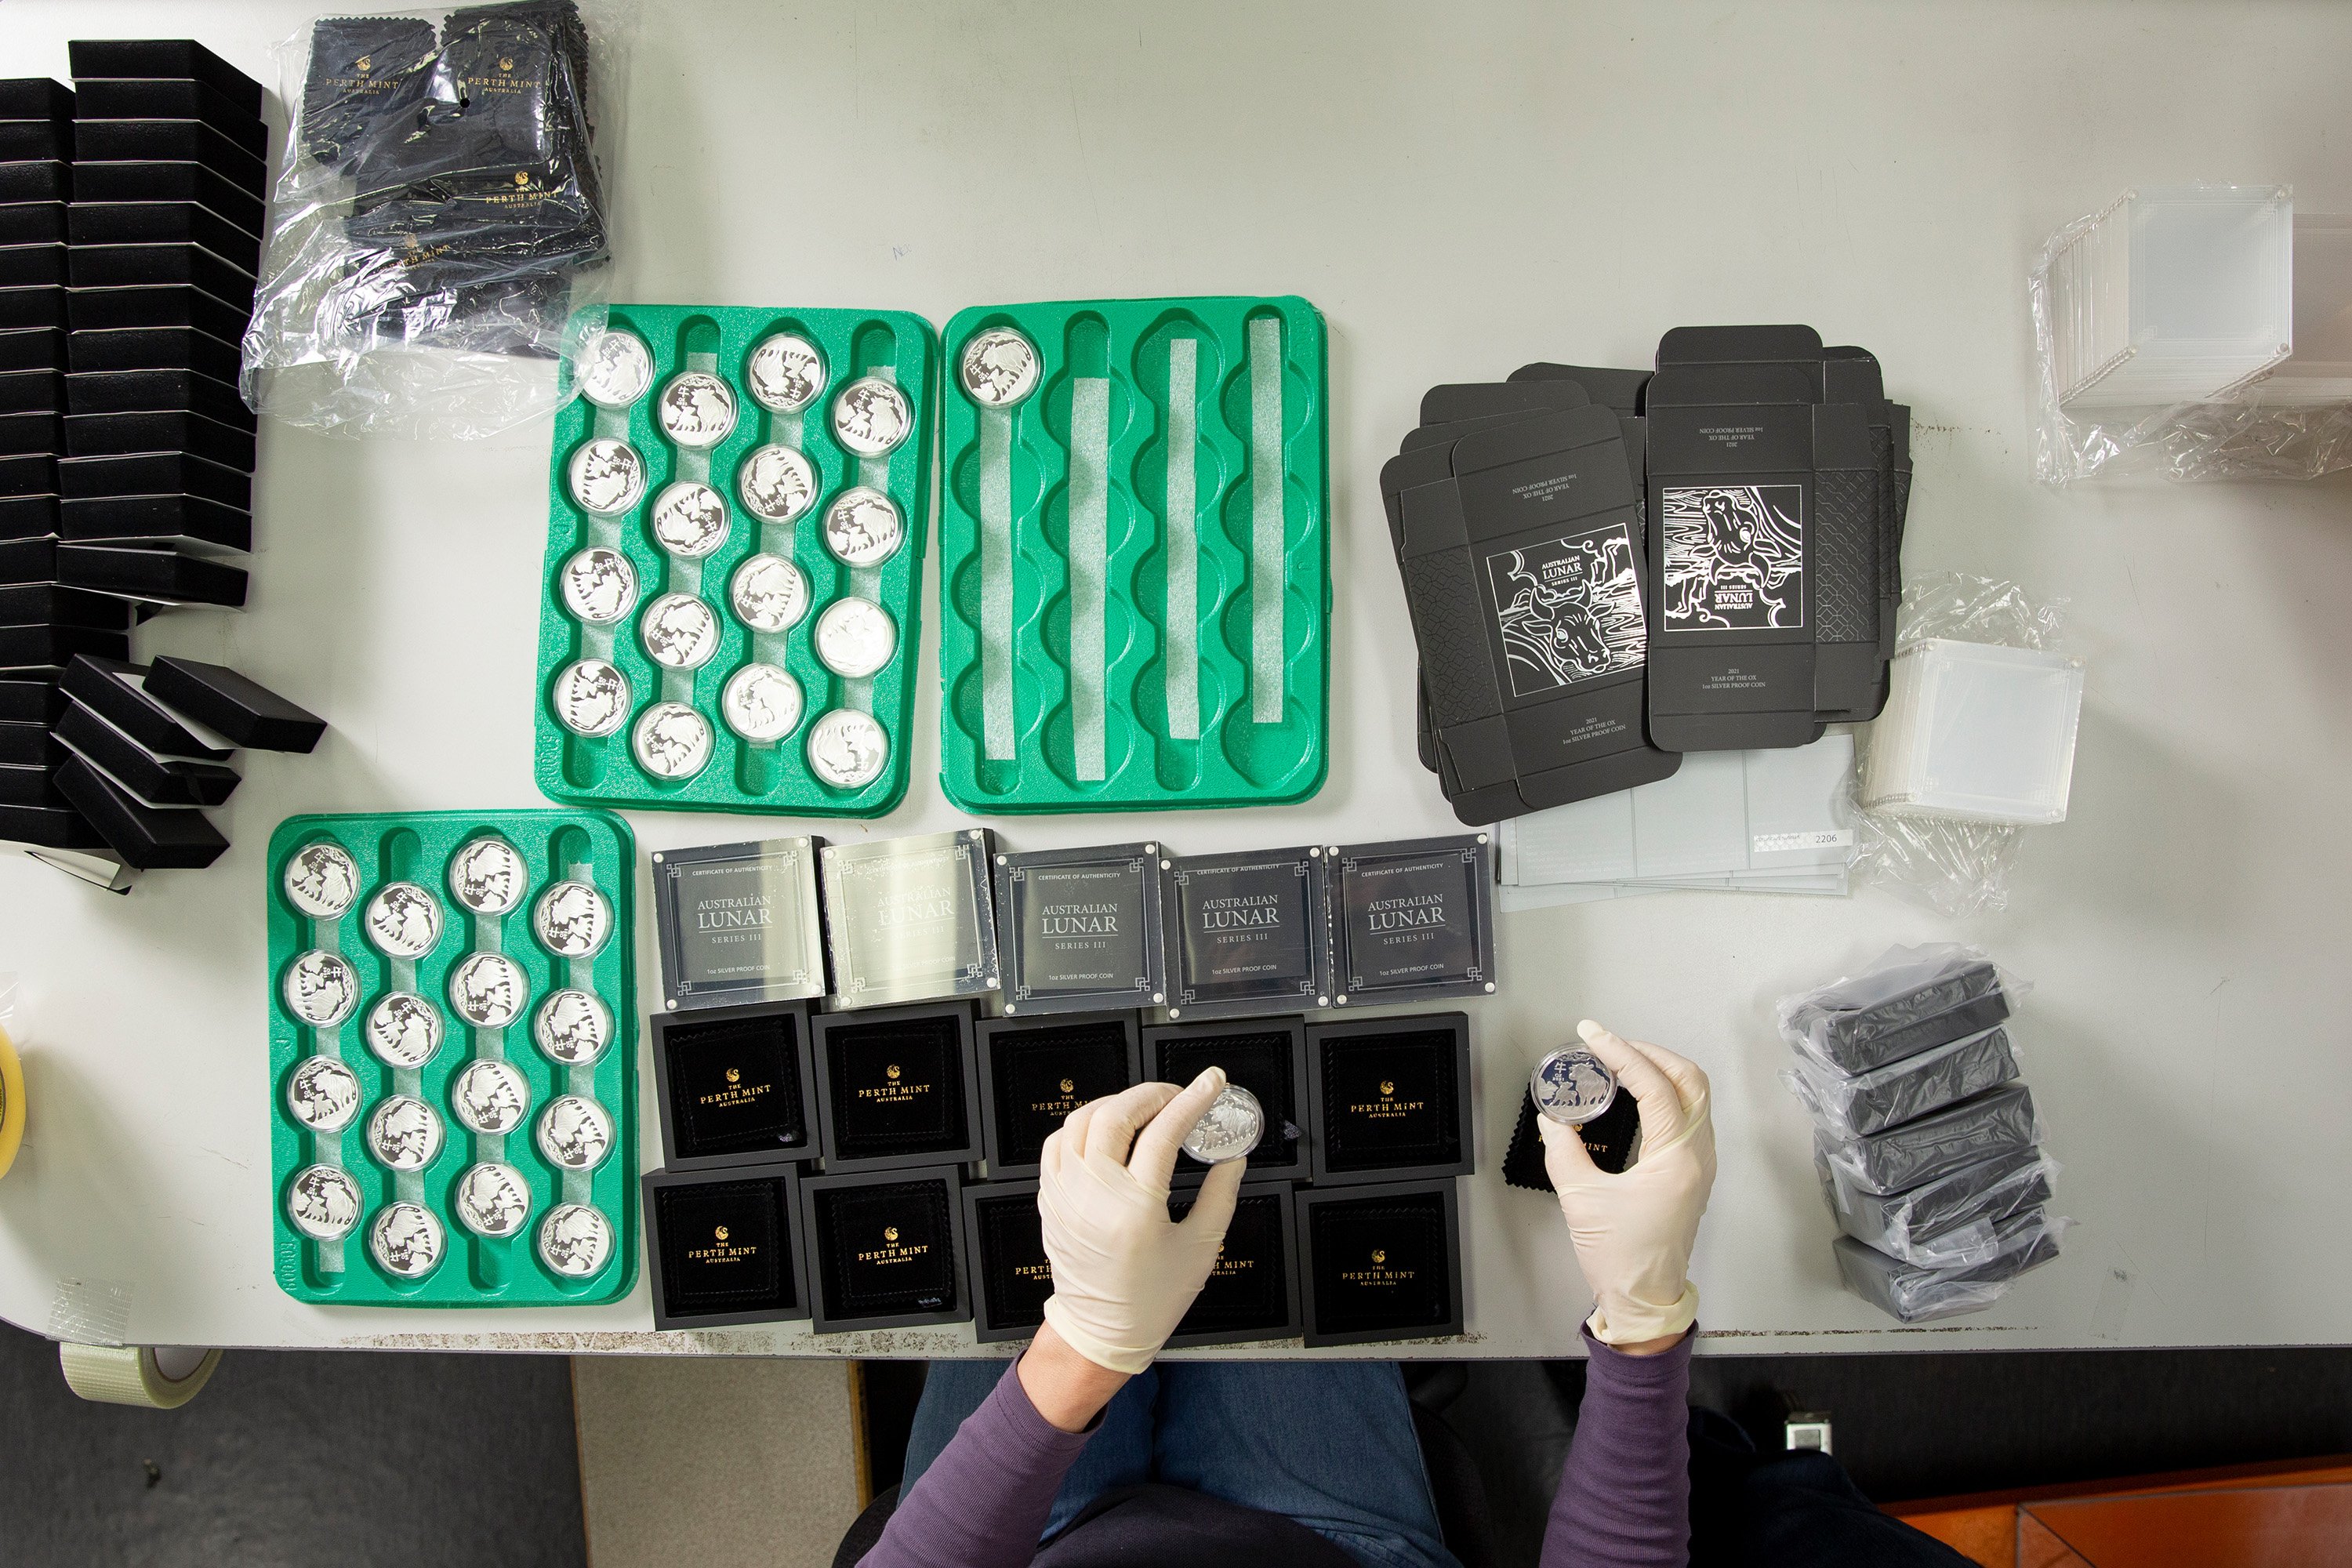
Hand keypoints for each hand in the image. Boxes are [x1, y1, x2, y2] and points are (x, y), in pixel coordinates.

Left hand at [1037, 1069, 1245, 1375]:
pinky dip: (1084, 1125)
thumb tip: (1232, 1156)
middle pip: (1116, 1115)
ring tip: (1145, 1109)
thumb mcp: (1200, 1248)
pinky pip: (1057, 1143)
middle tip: (1178, 1095)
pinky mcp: (1050, 1200)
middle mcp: (1094, 1196)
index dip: (1192, 1099)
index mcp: (1135, 1209)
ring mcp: (1066, 1195)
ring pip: (1081, 1120)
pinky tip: (1107, 1130)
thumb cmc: (1150, 1300)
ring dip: (1116, 1103)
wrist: (1102, 1333)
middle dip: (1152, 1093)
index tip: (1210, 1083)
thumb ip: (1220, 1194)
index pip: (1164, 1132)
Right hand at [1538, 1020, 1715, 1349]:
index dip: (1623, 1054)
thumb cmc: (1620, 1257)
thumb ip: (1565, 1152)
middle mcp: (1698, 1156)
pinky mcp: (1692, 1172)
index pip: (1656, 1087)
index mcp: (1677, 1160)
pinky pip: (1687, 1116)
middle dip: (1650, 1053)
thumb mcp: (1582, 1200)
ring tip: (1619, 1062)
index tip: (1594, 1035)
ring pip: (1693, 1096)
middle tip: (1610, 1044)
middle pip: (1690, 1080)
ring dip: (1659, 1069)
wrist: (1644, 1299)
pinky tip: (1634, 1094)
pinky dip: (1663, 1092)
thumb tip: (1554, 1120)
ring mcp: (1700, 1164)